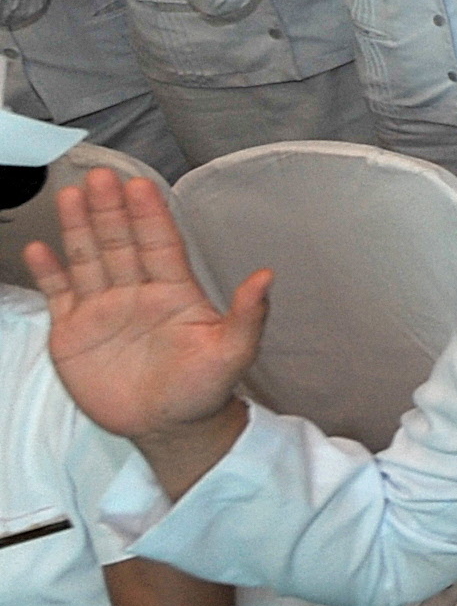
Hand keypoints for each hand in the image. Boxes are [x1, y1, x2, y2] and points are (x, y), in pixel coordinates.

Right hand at [28, 172, 267, 443]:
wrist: (170, 428)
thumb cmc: (205, 390)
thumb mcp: (233, 353)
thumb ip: (248, 315)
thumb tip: (267, 276)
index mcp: (175, 292)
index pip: (160, 244)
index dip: (149, 216)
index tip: (139, 186)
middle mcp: (137, 293)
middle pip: (120, 243)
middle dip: (110, 210)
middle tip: (100, 176)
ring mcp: (104, 309)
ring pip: (89, 259)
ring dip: (79, 228)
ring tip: (69, 195)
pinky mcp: (75, 332)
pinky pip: (59, 295)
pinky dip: (49, 272)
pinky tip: (39, 248)